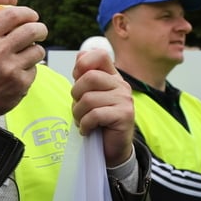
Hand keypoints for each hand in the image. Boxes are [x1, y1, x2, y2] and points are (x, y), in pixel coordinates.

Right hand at [0, 0, 47, 121]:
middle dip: (40, 28)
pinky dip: (30, 69)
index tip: (32, 15)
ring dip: (36, 49)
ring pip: (37, 50)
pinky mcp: (20, 84)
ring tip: (29, 52)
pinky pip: (35, 69)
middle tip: (39, 30)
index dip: (27, 12)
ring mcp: (10, 69)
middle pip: (31, 30)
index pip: (12, 15)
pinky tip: (20, 71)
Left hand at [72, 49, 133, 166]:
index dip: (83, 63)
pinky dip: (85, 124)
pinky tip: (87, 129)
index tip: (76, 78)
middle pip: (89, 77)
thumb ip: (84, 76)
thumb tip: (80, 54)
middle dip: (76, 94)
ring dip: (78, 113)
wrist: (110, 146)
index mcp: (111, 77)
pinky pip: (95, 115)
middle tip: (79, 107)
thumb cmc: (97, 119)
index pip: (100, 55)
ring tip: (83, 120)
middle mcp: (121, 85)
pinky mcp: (125, 115)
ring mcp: (125, 99)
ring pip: (89, 98)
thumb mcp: (88, 94)